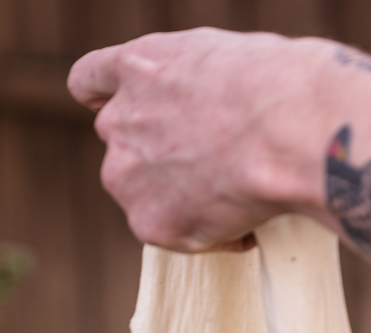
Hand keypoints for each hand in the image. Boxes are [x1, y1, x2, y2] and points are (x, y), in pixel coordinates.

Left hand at [68, 29, 327, 250]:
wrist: (281, 132)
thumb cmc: (271, 88)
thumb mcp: (219, 57)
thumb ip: (189, 82)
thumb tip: (203, 114)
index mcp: (134, 66)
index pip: (89, 84)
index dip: (106, 99)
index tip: (127, 112)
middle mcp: (118, 121)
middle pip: (125, 149)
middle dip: (161, 159)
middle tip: (214, 165)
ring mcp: (127, 176)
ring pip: (145, 196)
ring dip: (181, 201)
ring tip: (236, 195)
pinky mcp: (150, 223)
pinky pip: (179, 237)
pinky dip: (215, 235)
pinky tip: (248, 217)